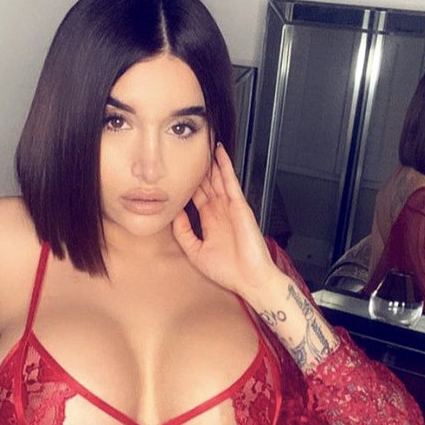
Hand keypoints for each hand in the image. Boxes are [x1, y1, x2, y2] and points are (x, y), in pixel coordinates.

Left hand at [172, 144, 280, 298]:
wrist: (250, 279)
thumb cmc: (228, 271)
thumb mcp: (195, 252)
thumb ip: (184, 233)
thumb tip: (174, 214)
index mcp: (210, 222)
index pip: (197, 197)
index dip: (188, 184)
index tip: (177, 172)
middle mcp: (220, 212)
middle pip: (207, 184)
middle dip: (199, 169)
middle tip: (189, 151)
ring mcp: (230, 207)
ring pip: (218, 178)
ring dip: (211, 162)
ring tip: (204, 144)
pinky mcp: (239, 206)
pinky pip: (231, 181)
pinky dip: (225, 166)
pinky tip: (220, 153)